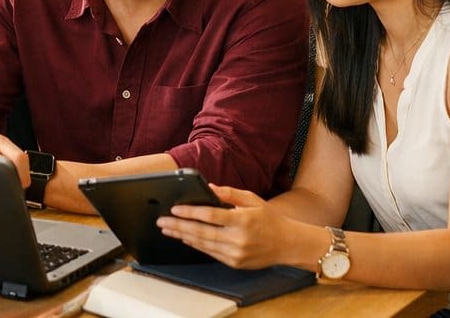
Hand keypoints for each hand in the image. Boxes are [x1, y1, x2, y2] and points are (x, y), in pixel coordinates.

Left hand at [157, 184, 294, 269]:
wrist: (288, 244)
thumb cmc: (269, 219)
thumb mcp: (252, 199)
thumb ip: (229, 193)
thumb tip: (209, 187)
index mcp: (243, 220)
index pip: (210, 216)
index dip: (190, 212)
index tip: (174, 209)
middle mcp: (238, 239)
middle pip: (202, 232)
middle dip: (178, 226)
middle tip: (161, 222)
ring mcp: (236, 254)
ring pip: (203, 244)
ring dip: (183, 236)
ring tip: (167, 230)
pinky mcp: (235, 263)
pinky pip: (210, 253)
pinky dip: (196, 245)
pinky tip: (185, 238)